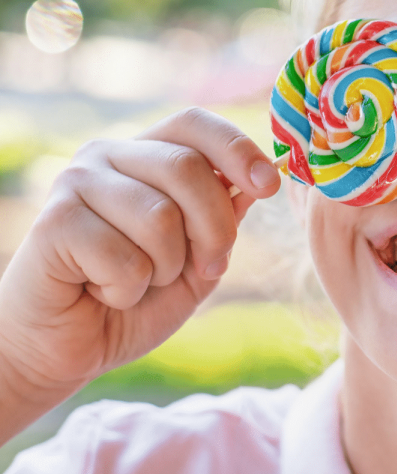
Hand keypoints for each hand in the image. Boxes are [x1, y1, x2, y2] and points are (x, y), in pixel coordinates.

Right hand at [0, 107, 280, 400]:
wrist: (62, 349)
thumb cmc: (133, 299)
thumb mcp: (197, 261)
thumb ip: (224, 220)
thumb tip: (255, 182)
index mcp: (145, 154)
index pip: (194, 123)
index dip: (237, 148)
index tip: (268, 186)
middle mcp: (106, 155)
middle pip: (188, 168)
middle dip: (215, 229)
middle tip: (207, 268)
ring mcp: (74, 183)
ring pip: (160, 216)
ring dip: (166, 268)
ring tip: (139, 281)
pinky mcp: (52, 223)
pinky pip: (123, 257)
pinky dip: (127, 289)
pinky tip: (101, 292)